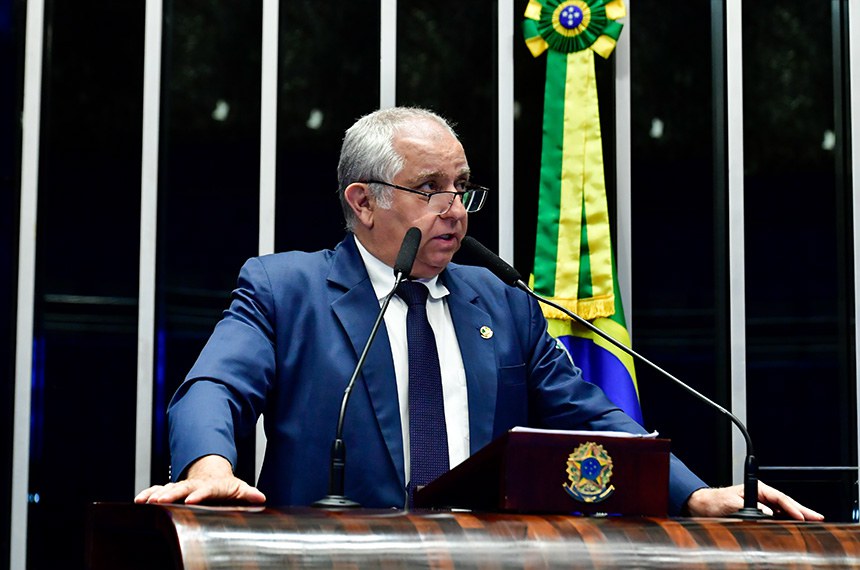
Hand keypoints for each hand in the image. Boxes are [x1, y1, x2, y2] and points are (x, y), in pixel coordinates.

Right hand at [134, 455, 265, 504]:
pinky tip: (140, 500)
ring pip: (169, 488)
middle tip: (160, 500)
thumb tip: (260, 497)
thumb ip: (248, 493)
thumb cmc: (225, 485)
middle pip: (183, 488)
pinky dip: (149, 493)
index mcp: (212, 485)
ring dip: (157, 494)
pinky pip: (159, 489)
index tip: (191, 500)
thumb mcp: (238, 488)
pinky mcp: (173, 488)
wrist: (212, 473)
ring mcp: (183, 485)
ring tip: (145, 500)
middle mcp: (195, 484)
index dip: (199, 494)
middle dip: (171, 494)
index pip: (206, 489)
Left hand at [685, 481, 823, 520]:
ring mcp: (761, 504)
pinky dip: (787, 520)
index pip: (779, 498)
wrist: (704, 506)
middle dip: (802, 510)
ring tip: (812, 521)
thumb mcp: (731, 503)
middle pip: (785, 503)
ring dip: (797, 516)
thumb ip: (749, 507)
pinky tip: (795, 525)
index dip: (792, 507)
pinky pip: (776, 516)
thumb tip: (767, 513)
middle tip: (817, 517)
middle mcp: (761, 496)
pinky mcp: (758, 513)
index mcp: (756, 489)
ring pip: (783, 510)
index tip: (800, 516)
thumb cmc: (716, 501)